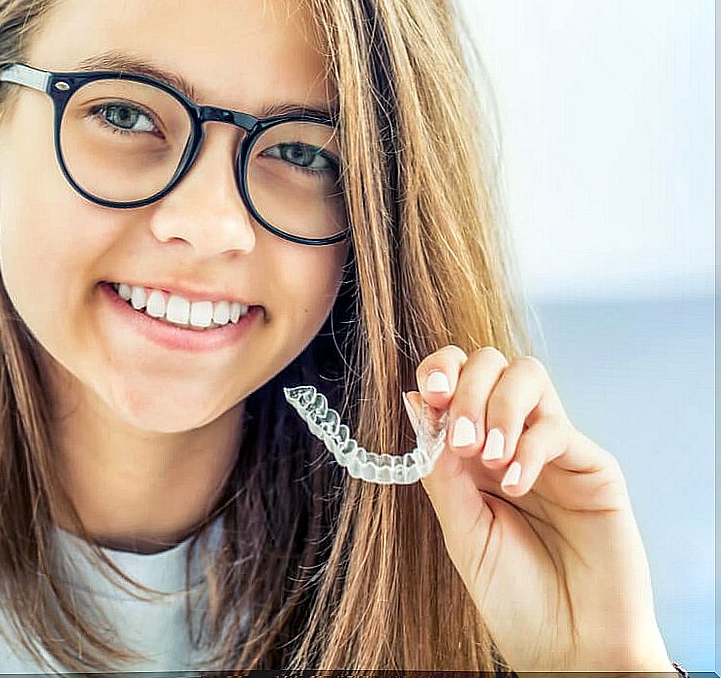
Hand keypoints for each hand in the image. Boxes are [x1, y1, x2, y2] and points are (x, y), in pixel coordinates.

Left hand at [406, 345, 671, 672]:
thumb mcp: (460, 528)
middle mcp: (511, 437)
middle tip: (458, 440)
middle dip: (466, 388)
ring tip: (486, 458)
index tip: (429, 395)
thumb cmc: (512, 593)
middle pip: (490, 363)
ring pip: (528, 376)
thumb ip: (440, 468)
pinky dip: (529, 446)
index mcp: (470, 449)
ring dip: (498, 406)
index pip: (455, 379)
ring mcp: (553, 447)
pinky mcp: (592, 465)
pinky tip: (516, 484)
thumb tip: (415, 401)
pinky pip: (557, 428)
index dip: (440, 371)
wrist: (566, 644)